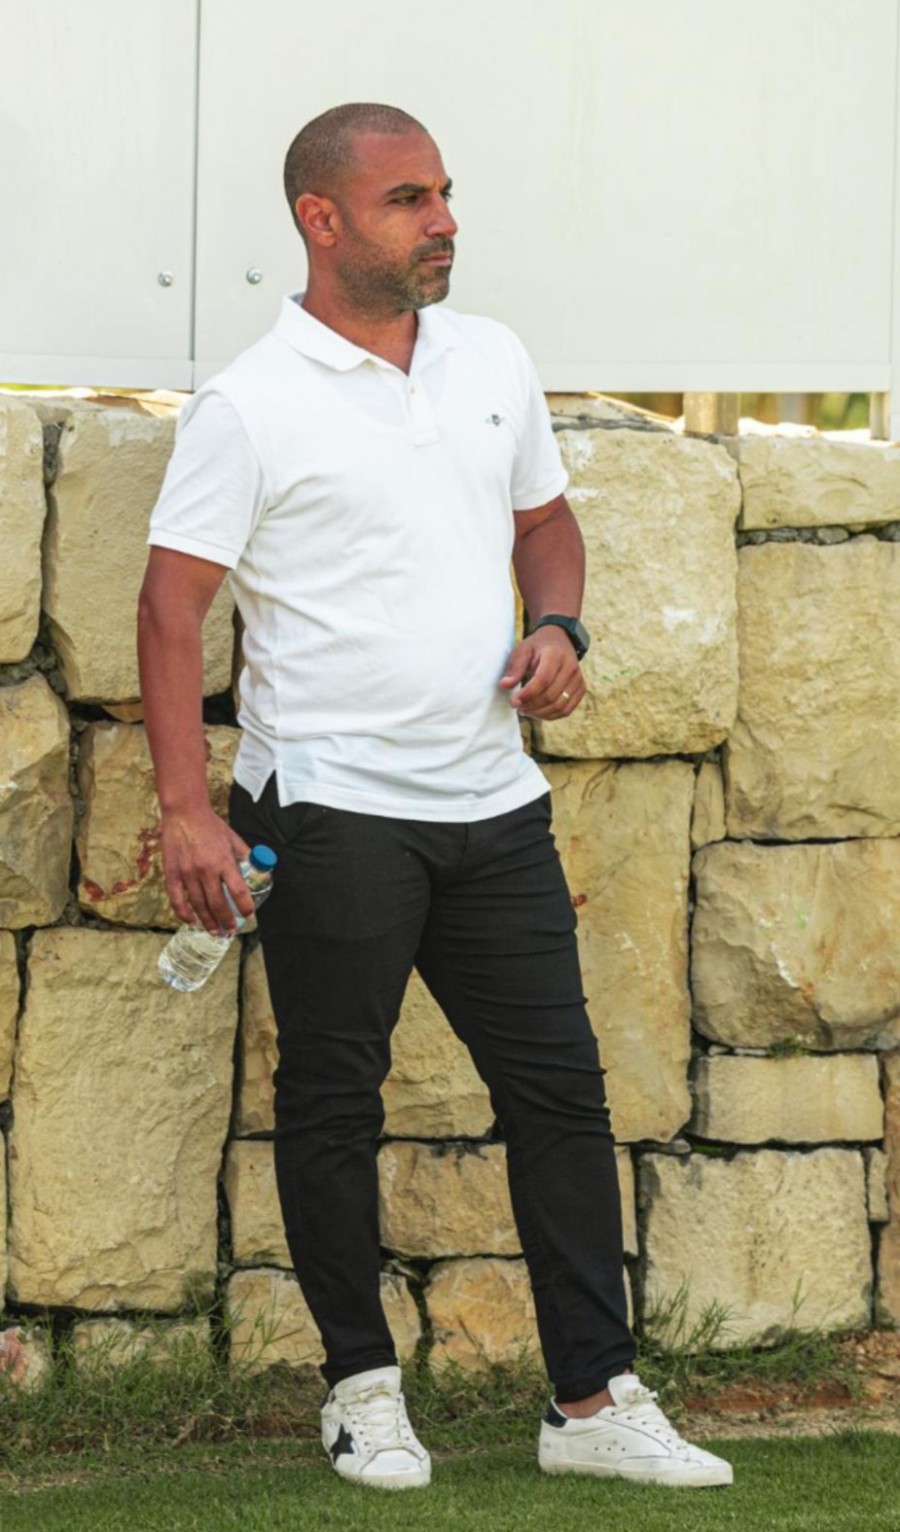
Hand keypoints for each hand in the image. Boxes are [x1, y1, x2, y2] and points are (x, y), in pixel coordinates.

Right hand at [159, 804, 253, 934]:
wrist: (184, 812)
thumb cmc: (210, 825)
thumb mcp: (233, 838)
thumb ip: (245, 856)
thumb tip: (259, 870)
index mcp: (224, 861)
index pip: (238, 890)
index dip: (245, 906)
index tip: (249, 915)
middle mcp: (206, 869)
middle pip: (218, 903)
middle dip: (226, 921)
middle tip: (231, 930)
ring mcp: (187, 872)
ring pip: (198, 905)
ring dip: (208, 921)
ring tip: (215, 932)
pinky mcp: (172, 873)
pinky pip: (177, 899)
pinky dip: (183, 913)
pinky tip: (191, 921)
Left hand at [499, 626, 585, 719]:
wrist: (559, 640)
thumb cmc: (537, 647)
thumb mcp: (522, 650)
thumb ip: (514, 668)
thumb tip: (505, 685)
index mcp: (555, 655)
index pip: (543, 680)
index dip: (527, 694)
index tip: (513, 701)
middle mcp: (570, 667)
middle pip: (551, 696)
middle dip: (531, 705)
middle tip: (516, 706)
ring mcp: (578, 679)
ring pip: (560, 706)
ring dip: (540, 713)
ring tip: (525, 710)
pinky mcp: (581, 689)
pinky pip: (567, 709)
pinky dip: (551, 715)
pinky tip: (537, 712)